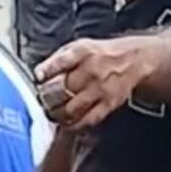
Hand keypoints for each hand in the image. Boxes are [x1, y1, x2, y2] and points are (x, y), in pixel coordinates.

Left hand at [35, 38, 154, 128]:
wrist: (132, 61)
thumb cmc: (100, 55)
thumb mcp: (79, 46)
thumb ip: (59, 59)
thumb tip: (39, 75)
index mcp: (83, 52)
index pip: (60, 62)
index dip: (45, 72)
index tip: (38, 78)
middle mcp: (92, 71)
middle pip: (62, 90)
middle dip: (46, 98)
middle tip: (42, 101)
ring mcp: (100, 90)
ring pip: (71, 109)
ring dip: (57, 114)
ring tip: (52, 113)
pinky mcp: (108, 105)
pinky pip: (87, 120)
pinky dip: (73, 125)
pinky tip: (67, 123)